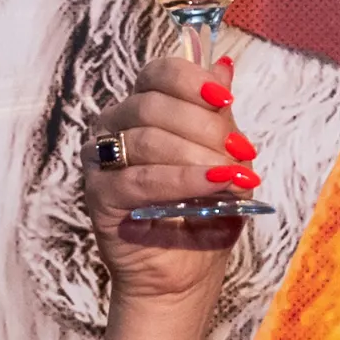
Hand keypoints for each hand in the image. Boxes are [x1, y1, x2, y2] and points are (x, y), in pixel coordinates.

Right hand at [83, 45, 260, 316]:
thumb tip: (223, 66)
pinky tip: (215, 187)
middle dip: (205, 127)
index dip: (192, 80)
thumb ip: (219, 117)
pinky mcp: (99, 195)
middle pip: (153, 104)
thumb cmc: (204, 214)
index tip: (226, 101)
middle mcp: (115, 127)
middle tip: (240, 153)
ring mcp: (101, 160)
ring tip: (234, 179)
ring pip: (146, 138)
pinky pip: (140, 179)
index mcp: (144, 109)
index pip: (158, 73)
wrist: (188, 273)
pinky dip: (182, 181)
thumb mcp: (224, 160)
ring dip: (198, 156)